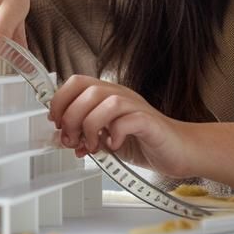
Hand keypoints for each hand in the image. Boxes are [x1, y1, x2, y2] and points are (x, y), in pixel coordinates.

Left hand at [48, 75, 191, 175]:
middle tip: (72, 139)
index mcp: (107, 95)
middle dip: (71, 117)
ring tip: (91, 145)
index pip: (76, 82)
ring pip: (104, 101)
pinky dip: (114, 134)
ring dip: (90, 126)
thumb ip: (85, 135)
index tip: (55, 122)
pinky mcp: (149, 122)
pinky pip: (127, 119)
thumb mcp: (106, 138)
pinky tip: (113, 146)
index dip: (60, 100)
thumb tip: (63, 139)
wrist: (178, 151)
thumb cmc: (144, 142)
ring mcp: (136, 106)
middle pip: (86, 90)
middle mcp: (121, 95)